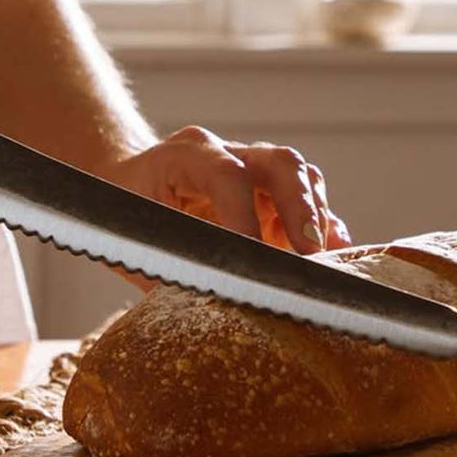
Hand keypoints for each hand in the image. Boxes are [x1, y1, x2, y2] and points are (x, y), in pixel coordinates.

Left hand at [101, 125, 351, 253]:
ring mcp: (252, 167)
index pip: (227, 175)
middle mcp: (226, 152)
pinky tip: (332, 255)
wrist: (125, 183)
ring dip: (316, 220)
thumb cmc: (124, 213)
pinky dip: (321, 227)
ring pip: (300, 177)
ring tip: (324, 263)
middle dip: (302, 209)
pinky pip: (306, 199)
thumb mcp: (134, 239)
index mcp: (185, 155)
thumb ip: (173, 265)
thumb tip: (211, 304)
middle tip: (311, 255)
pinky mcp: (269, 191)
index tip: (255, 260)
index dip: (245, 218)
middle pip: (279, 164)